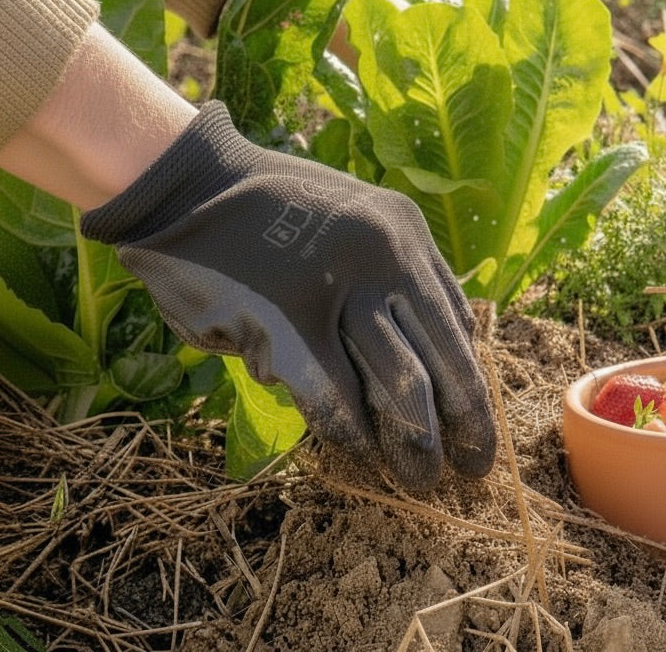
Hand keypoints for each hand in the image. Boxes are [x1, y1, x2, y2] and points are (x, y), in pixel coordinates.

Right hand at [80, 102, 495, 488]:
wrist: (188, 185)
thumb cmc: (271, 213)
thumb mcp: (355, 223)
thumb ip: (392, 278)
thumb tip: (431, 357)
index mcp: (406, 235)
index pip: (457, 323)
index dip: (471, 382)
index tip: (477, 424)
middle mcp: (386, 258)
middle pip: (445, 359)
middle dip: (465, 423)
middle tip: (472, 468)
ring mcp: (338, 290)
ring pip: (401, 385)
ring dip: (414, 444)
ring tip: (421, 479)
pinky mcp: (286, 323)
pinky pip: (336, 396)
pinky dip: (352, 435)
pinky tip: (362, 457)